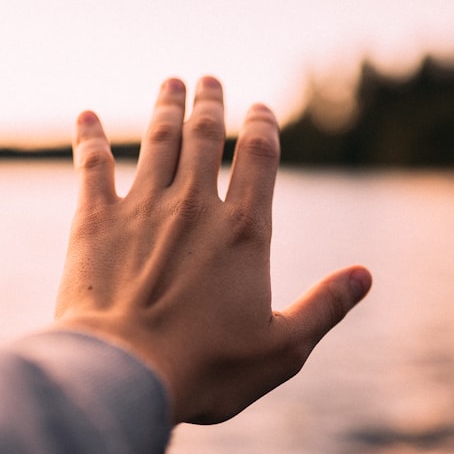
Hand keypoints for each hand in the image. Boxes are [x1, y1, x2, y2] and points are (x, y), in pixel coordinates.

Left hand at [53, 77, 370, 424]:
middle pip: (206, 136)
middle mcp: (194, 206)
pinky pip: (93, 165)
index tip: (260, 108)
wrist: (125, 373)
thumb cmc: (206, 368)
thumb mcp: (282, 347)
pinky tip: (87, 116)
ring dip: (166, 107)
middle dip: (211, 103)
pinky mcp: (95, 221)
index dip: (262, 125)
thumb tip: (365, 276)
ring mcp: (142, 208)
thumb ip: (326, 306)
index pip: (259, 157)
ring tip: (171, 83)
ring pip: (158, 140)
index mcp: (243, 231)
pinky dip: (90, 137)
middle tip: (208, 80)